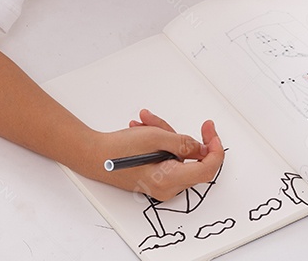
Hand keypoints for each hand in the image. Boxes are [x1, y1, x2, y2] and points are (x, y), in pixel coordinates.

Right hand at [85, 109, 224, 199]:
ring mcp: (161, 184)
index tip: (211, 132)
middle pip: (190, 160)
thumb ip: (183, 143)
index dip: (214, 149)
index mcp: (170, 180)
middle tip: (164, 121)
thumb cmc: (118, 150)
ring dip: (164, 135)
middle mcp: (168, 187)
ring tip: (145, 122)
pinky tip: (142, 130)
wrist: (93, 156)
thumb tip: (202, 148)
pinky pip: (166, 158)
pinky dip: (158, 142)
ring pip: (176, 156)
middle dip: (178, 135)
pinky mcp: (155, 178)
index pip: (207, 169)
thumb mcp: (155, 138)